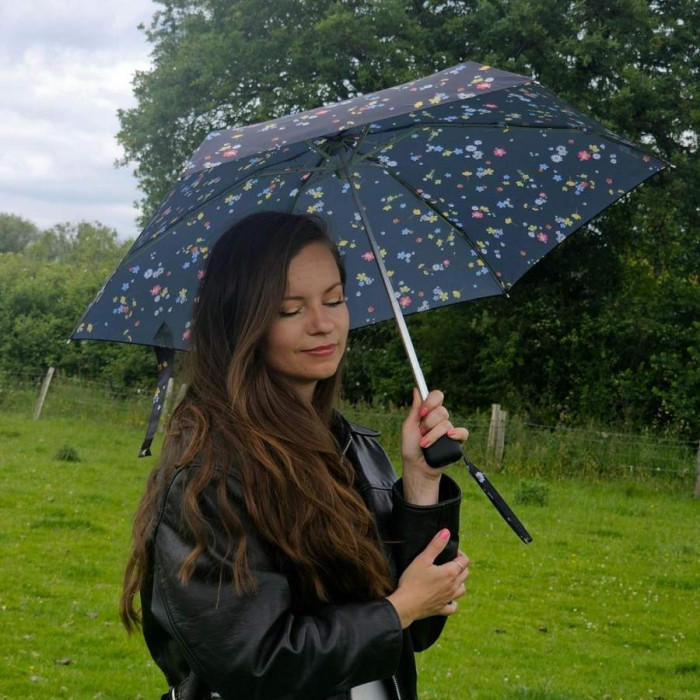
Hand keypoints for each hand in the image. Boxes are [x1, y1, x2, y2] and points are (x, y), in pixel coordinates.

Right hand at [386, 528, 469, 627]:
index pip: (464, 561)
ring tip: (450, 577)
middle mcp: (453, 586)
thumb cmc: (412, 580)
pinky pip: (453, 606)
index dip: (460, 553)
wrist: (405, 605)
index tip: (451, 551)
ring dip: (460, 582)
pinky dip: (453, 602)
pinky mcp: (441, 609)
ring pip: (462, 589)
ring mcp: (448, 599)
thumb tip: (446, 532)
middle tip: (450, 561)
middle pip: (465, 574)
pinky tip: (448, 598)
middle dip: (461, 565)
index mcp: (450, 573)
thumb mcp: (423, 559)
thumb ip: (436, 545)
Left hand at [401, 388, 468, 503]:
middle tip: (421, 432)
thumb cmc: (410, 447)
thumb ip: (415, 409)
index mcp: (429, 413)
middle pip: (441, 411)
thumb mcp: (408, 426)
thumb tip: (416, 390)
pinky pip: (463, 432)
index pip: (436, 397)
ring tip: (425, 445)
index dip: (431, 402)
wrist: (416, 467)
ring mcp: (450, 430)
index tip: (422, 412)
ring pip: (447, 424)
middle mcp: (441, 420)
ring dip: (433, 435)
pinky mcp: (457, 442)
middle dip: (428, 423)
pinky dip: (456, 434)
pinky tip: (449, 437)